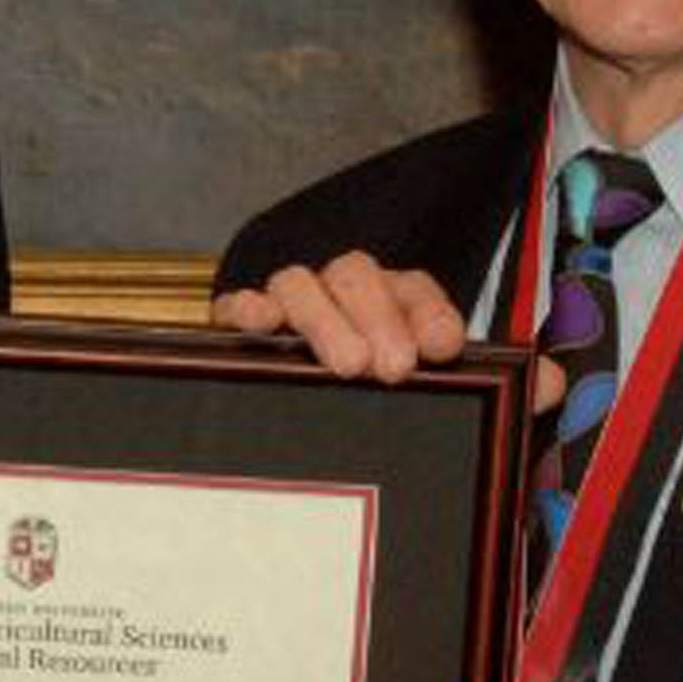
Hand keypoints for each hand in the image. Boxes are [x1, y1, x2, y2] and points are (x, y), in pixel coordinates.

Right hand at [217, 254, 468, 382]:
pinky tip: (263, 322)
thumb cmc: (364, 380)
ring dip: (327, 321)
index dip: (429, 313)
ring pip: (299, 286)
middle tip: (395, 366)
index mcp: (389, 301)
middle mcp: (338, 292)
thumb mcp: (403, 374)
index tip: (440, 346)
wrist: (289, 403)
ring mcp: (289, 303)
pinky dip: (249, 308)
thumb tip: (444, 346)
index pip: (414, 291)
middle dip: (379, 320)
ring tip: (349, 365)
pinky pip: (238, 304)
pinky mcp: (241, 322)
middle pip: (355, 278)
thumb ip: (429, 361)